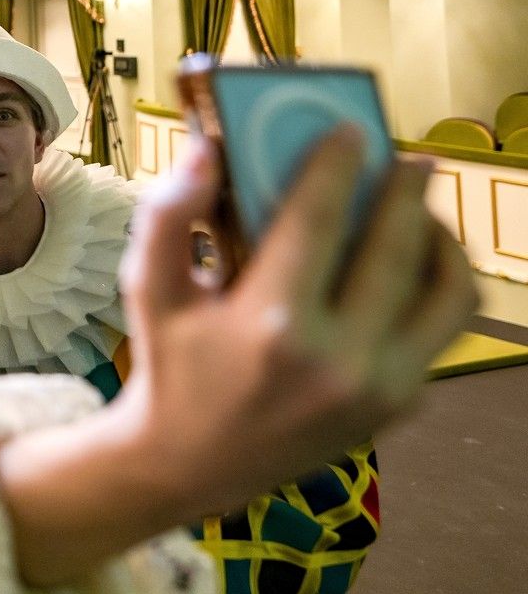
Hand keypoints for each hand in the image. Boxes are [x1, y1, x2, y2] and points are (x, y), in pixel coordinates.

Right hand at [119, 131, 474, 519]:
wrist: (189, 463)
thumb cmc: (170, 365)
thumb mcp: (148, 289)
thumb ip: (168, 215)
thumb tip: (205, 150)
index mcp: (269, 324)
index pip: (318, 220)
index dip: (337, 166)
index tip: (350, 130)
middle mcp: (335, 358)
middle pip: (394, 248)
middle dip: (407, 191)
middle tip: (407, 158)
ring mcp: (377, 387)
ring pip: (444, 292)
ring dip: (440, 241)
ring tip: (422, 214)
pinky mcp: (399, 406)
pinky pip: (440, 332)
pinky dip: (436, 288)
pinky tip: (412, 265)